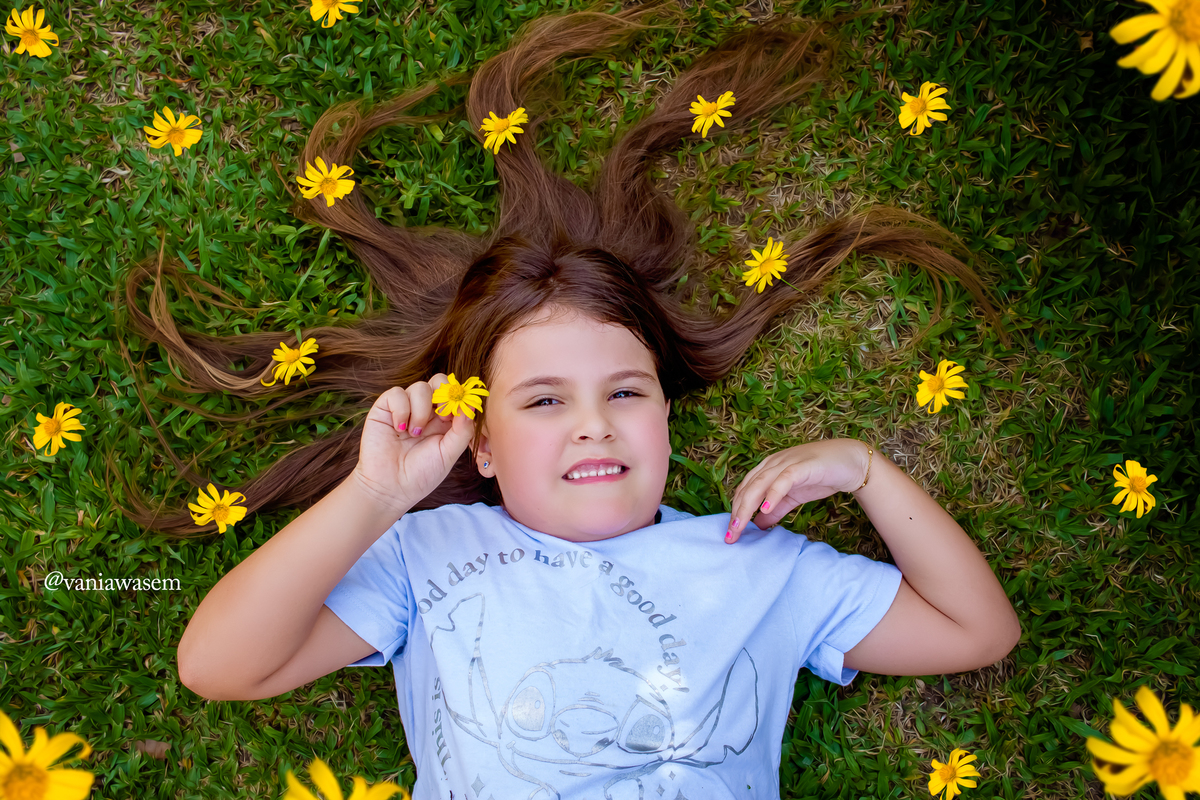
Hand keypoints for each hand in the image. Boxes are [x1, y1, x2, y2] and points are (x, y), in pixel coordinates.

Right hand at [350, 374, 477, 513]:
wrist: (390, 488)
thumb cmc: (421, 474)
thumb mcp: (448, 454)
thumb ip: (462, 430)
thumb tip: (470, 406)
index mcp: (444, 420)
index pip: (455, 394)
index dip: (458, 398)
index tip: (454, 416)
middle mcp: (426, 411)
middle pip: (439, 381)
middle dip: (443, 395)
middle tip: (441, 417)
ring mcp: (405, 408)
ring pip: (420, 387)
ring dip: (421, 410)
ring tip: (414, 433)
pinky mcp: (385, 408)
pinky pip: (396, 393)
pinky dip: (401, 410)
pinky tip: (399, 429)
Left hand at [725, 438, 868, 542]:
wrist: (852, 462)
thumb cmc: (821, 476)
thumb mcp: (794, 496)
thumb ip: (777, 509)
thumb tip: (759, 525)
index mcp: (768, 468)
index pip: (744, 490)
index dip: (735, 511)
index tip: (731, 533)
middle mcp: (773, 463)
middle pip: (747, 489)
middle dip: (737, 514)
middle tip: (731, 536)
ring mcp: (787, 462)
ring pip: (760, 484)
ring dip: (747, 507)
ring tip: (740, 526)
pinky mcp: (803, 466)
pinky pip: (784, 480)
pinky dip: (773, 494)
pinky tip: (766, 509)